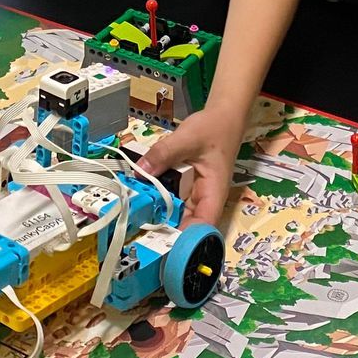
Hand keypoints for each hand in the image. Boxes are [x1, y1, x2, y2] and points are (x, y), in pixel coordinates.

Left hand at [137, 106, 244, 228]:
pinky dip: (158, 195)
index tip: (163, 242)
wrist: (222, 115)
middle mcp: (204, 198)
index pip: (203, 225)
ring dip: (158, 210)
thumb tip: (140, 170)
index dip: (187, 239)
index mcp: (213, 193)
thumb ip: (163, 154)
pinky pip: (171, 196)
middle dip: (164, 226)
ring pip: (176, 210)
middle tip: (138, 226)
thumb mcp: (187, 138)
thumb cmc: (213, 128)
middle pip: (186, 222)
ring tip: (135, 210)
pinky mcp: (185, 185)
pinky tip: (141, 192)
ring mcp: (194, 193)